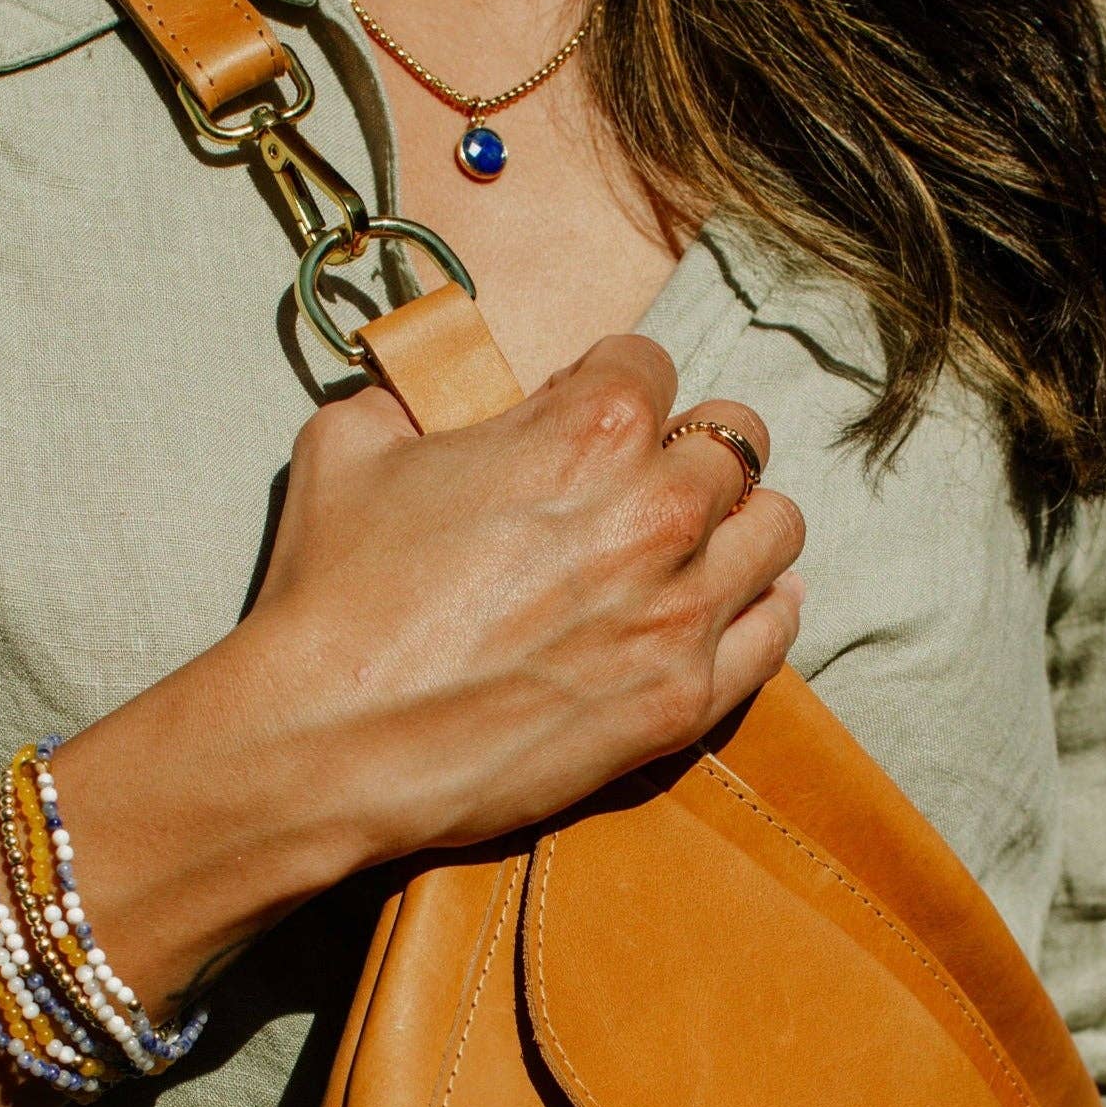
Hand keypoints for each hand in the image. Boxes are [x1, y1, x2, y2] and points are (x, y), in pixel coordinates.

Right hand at [245, 334, 804, 858]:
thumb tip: (423, 400)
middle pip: (735, 440)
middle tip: (648, 479)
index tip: (582, 421)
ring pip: (775, 529)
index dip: (608, 386)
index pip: (648, 366)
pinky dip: (766, 609)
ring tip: (701, 540)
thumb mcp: (348, 446)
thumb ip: (411, 402)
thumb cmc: (333, 597)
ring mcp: (681, 611)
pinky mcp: (682, 700)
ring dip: (740, 523)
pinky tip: (745, 601)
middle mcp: (658, 510)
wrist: (331, 740)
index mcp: (590, 429)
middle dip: (690, 448)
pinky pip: (775, 634)